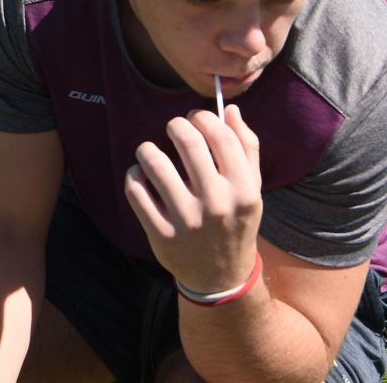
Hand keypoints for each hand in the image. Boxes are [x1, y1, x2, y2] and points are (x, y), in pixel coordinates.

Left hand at [123, 105, 262, 295]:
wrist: (221, 276)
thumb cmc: (235, 221)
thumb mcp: (252, 189)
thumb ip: (246, 148)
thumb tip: (229, 110)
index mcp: (244, 190)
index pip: (219, 135)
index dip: (201, 118)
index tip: (194, 119)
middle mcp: (217, 204)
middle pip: (186, 141)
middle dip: (175, 126)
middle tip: (173, 129)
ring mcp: (187, 221)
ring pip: (154, 162)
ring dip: (148, 149)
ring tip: (151, 152)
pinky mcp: (161, 234)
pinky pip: (135, 190)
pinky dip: (134, 176)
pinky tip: (141, 176)